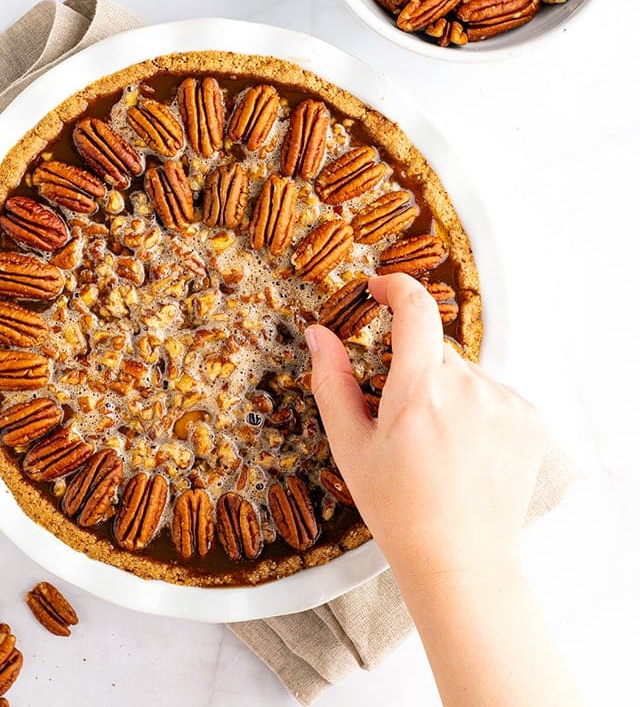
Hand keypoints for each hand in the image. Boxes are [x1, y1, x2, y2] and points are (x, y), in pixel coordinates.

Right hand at [306, 273, 546, 579]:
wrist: (461, 559)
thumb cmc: (398, 508)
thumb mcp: (351, 445)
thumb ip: (331, 380)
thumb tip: (318, 333)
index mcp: (420, 390)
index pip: (414, 308)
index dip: (395, 287)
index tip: (380, 288)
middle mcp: (468, 388)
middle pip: (435, 350)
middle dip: (415, 370)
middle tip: (403, 419)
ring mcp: (505, 402)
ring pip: (464, 371)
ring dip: (446, 389)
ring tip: (437, 443)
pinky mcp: (529, 417)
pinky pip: (491, 391)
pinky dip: (474, 406)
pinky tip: (465, 447)